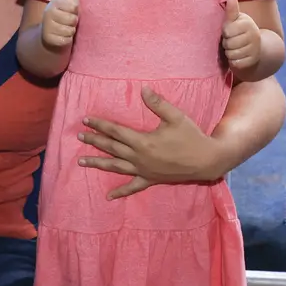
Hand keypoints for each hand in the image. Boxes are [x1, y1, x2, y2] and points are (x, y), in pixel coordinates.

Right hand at [41, 0, 79, 51]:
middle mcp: (48, 13)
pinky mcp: (49, 39)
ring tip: (63, 28)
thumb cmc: (62, 14)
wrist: (47, 34)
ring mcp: (48, 26)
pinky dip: (66, 40)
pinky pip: (66, 40)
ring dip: (69, 31)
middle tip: (66, 21)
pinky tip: (60, 37)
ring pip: (70, 30)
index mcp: (54, 2)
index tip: (69, 10)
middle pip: (73, 19)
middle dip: (73, 22)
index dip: (75, 11)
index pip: (74, 7)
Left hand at [78, 86, 232, 197]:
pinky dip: (120, 192)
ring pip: (115, 167)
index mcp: (142, 142)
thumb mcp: (176, 117)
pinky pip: (132, 187)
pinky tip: (108, 197)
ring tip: (82, 161)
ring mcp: (143, 171)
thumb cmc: (191, 137)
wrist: (206, 161)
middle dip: (94, 141)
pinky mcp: (150, 180)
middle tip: (79, 136)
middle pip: (111, 148)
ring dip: (98, 163)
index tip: (85, 120)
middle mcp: (139, 158)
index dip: (100, 124)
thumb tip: (143, 89)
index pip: (115, 131)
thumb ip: (158, 103)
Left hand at [221, 0, 261, 72]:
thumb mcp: (235, 20)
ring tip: (234, 48)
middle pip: (228, 44)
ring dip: (229, 52)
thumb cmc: (239, 30)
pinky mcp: (253, 60)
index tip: (229, 31)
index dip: (225, 32)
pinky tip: (237, 56)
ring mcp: (255, 49)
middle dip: (226, 43)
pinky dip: (234, 61)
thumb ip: (231, 10)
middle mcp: (254, 35)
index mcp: (248, 23)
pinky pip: (236, 63)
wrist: (255, 46)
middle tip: (232, 40)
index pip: (227, 31)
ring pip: (232, 54)